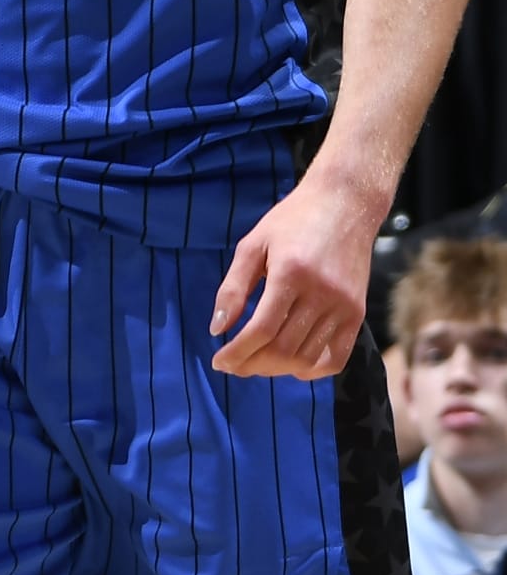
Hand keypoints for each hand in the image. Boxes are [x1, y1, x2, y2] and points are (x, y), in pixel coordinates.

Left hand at [210, 173, 374, 380]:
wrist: (344, 205)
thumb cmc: (291, 221)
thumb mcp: (252, 245)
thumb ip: (232, 288)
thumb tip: (217, 329)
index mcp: (290, 273)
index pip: (260, 330)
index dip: (237, 353)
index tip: (219, 362)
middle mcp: (321, 293)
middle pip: (283, 348)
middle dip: (252, 364)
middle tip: (233, 365)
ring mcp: (344, 306)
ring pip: (307, 357)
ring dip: (277, 369)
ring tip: (256, 363)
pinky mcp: (358, 313)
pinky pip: (337, 358)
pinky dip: (312, 369)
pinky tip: (291, 365)